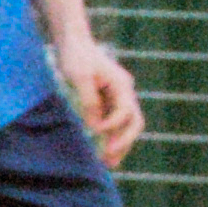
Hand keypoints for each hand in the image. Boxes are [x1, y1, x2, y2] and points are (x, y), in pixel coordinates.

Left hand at [59, 38, 144, 166]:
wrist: (73, 42)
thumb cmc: (76, 56)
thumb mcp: (79, 77)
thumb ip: (89, 101)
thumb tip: (95, 126)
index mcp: (121, 84)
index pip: (125, 110)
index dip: (112, 124)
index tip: (95, 131)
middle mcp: (124, 92)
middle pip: (134, 121)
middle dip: (124, 142)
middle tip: (110, 160)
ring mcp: (117, 97)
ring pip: (127, 125)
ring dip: (120, 144)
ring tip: (109, 164)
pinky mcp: (107, 101)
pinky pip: (115, 123)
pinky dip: (111, 137)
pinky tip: (102, 151)